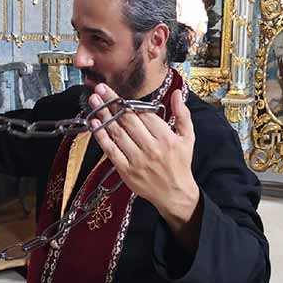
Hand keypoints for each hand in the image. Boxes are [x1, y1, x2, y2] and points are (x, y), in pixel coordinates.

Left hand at [87, 84, 201, 249]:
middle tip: (99, 89)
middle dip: (111, 102)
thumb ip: (183, 114)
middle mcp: (151, 147)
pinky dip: (102, 137)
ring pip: (117, 133)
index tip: (114, 91)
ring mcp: (137, 160)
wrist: (175, 194)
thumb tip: (176, 93)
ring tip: (94, 101)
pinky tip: (94, 124)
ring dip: (104, 115)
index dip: (127, 101)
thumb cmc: (180, 164)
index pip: (143, 114)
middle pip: (127, 120)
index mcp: (166, 137)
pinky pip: (111, 151)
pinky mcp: (127, 171)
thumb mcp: (188, 138)